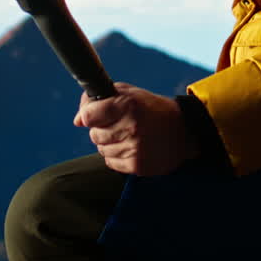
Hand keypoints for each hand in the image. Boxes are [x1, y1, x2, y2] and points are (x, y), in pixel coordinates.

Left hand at [73, 82, 198, 175]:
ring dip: (110, 143)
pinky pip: (111, 163)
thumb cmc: (151, 108)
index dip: (88, 115)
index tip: (94, 116)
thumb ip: (99, 100)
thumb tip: (77, 120)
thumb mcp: (129, 94)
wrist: (183, 131)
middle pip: (94, 134)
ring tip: (128, 136)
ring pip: (101, 150)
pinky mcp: (137, 166)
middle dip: (101, 129)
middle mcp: (131, 127)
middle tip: (118, 124)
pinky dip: (117, 156)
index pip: (88, 116)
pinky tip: (132, 147)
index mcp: (127, 105)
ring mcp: (134, 148)